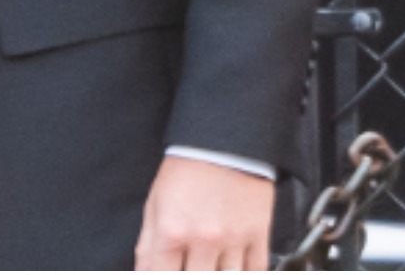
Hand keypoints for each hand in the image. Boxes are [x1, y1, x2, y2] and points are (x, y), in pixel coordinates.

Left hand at [134, 154, 274, 270]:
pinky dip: (245, 272)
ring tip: (210, 263)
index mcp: (172, 231)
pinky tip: (234, 266)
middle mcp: (204, 239)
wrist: (223, 141)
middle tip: (190, 263)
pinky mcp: (259, 235)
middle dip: (190, 273)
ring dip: (217, 273)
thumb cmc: (186, 169)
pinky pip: (255, 270)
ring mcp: (234, 239)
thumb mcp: (154, 204)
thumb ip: (148, 245)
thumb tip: (145, 272)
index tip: (166, 272)